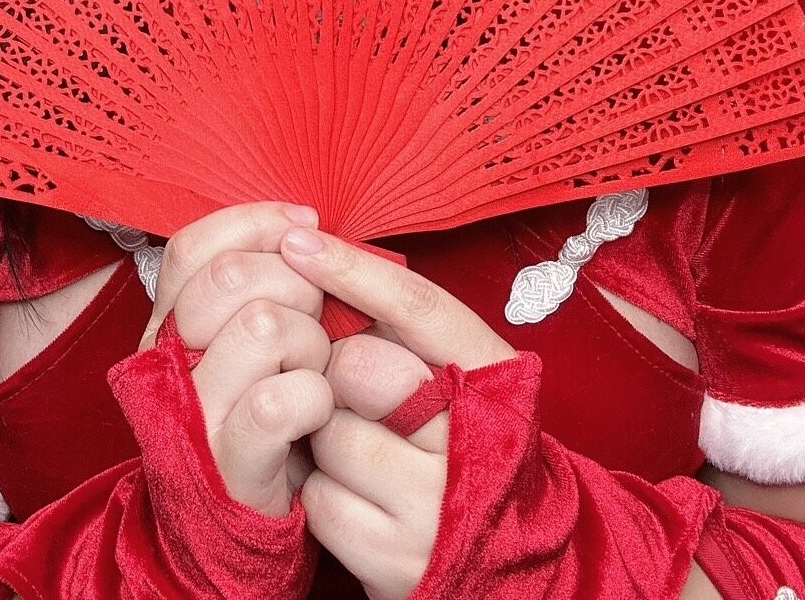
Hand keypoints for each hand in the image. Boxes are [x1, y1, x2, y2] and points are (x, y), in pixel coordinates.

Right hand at [140, 202, 333, 518]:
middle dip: (296, 285)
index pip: (192, 245)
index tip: (305, 226)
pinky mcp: (227, 462)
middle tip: (315, 318)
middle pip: (232, 276)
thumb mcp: (244, 335)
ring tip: (313, 370)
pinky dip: (315, 396)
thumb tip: (301, 224)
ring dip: (310, 343)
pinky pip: (281, 400)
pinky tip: (317, 409)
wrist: (237, 520)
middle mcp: (165, 361)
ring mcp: (192, 412)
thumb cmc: (260, 410)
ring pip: (263, 326)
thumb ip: (257, 277)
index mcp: (165, 322)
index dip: (255, 223)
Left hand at [279, 228, 515, 598]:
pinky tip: (351, 489)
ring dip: (324, 431)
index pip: (419, 307)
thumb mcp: (454, 373)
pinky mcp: (397, 563)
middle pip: (359, 367)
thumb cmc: (459, 439)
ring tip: (358, 441)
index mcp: (494, 377)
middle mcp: (473, 443)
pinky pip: (318, 496)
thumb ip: (400, 325)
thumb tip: (317, 259)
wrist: (507, 557)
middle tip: (353, 387)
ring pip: (329, 432)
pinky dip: (320, 488)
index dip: (353, 269)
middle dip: (337, 368)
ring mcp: (436, 509)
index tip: (298, 241)